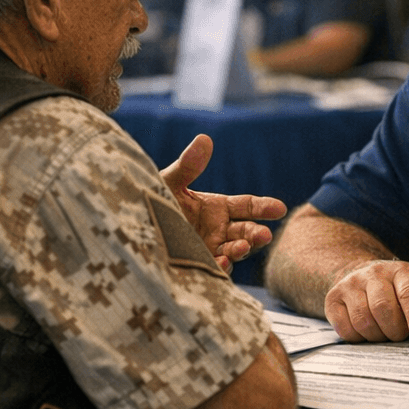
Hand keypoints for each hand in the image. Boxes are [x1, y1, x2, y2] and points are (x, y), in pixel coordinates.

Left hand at [160, 134, 286, 271]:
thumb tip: (204, 139)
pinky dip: (220, 267)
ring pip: (233, 252)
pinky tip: (220, 263)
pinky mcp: (196, 265)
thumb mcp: (169, 182)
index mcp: (216, 208)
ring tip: (241, 248)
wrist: (128, 227)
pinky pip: (213, 269)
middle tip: (263, 236)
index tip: (280, 208)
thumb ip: (187, 166)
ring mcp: (208, 249)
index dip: (264, 208)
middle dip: (256, 234)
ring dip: (241, 250)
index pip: (247, 207)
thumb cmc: (150, 200)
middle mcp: (217, 230)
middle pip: (246, 231)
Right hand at [325, 259, 408, 342]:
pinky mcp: (333, 298)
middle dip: (395, 330)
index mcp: (399, 271)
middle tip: (399, 336)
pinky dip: (357, 338)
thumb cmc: (398, 291)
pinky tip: (365, 332)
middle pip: (383, 308)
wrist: (363, 276)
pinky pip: (345, 328)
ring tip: (383, 333)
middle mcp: (373, 273)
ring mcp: (350, 284)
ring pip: (363, 321)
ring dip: (377, 336)